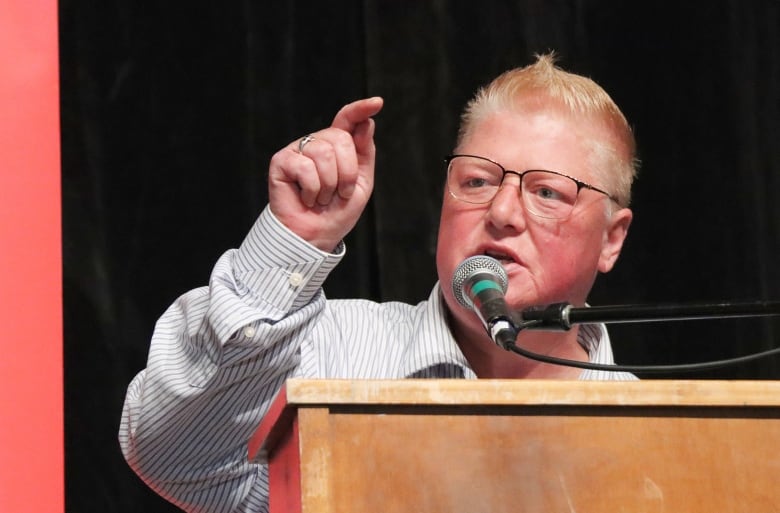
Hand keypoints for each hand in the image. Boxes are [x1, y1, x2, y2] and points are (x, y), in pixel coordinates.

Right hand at [268, 97, 383, 251]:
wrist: (315, 236)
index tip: (377, 102)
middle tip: (340, 193)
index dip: (361, 109)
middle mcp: (316, 143)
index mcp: (336, 146)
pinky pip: (306, 167)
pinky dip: (312, 190)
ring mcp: (297, 150)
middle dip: (347, 172)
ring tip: (322, 198)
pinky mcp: (281, 161)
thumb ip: (363, 153)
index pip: (348, 120)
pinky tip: (306, 198)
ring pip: (324, 153)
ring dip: (329, 184)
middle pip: (340, 138)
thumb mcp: (360, 183)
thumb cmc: (336, 212)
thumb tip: (366, 123)